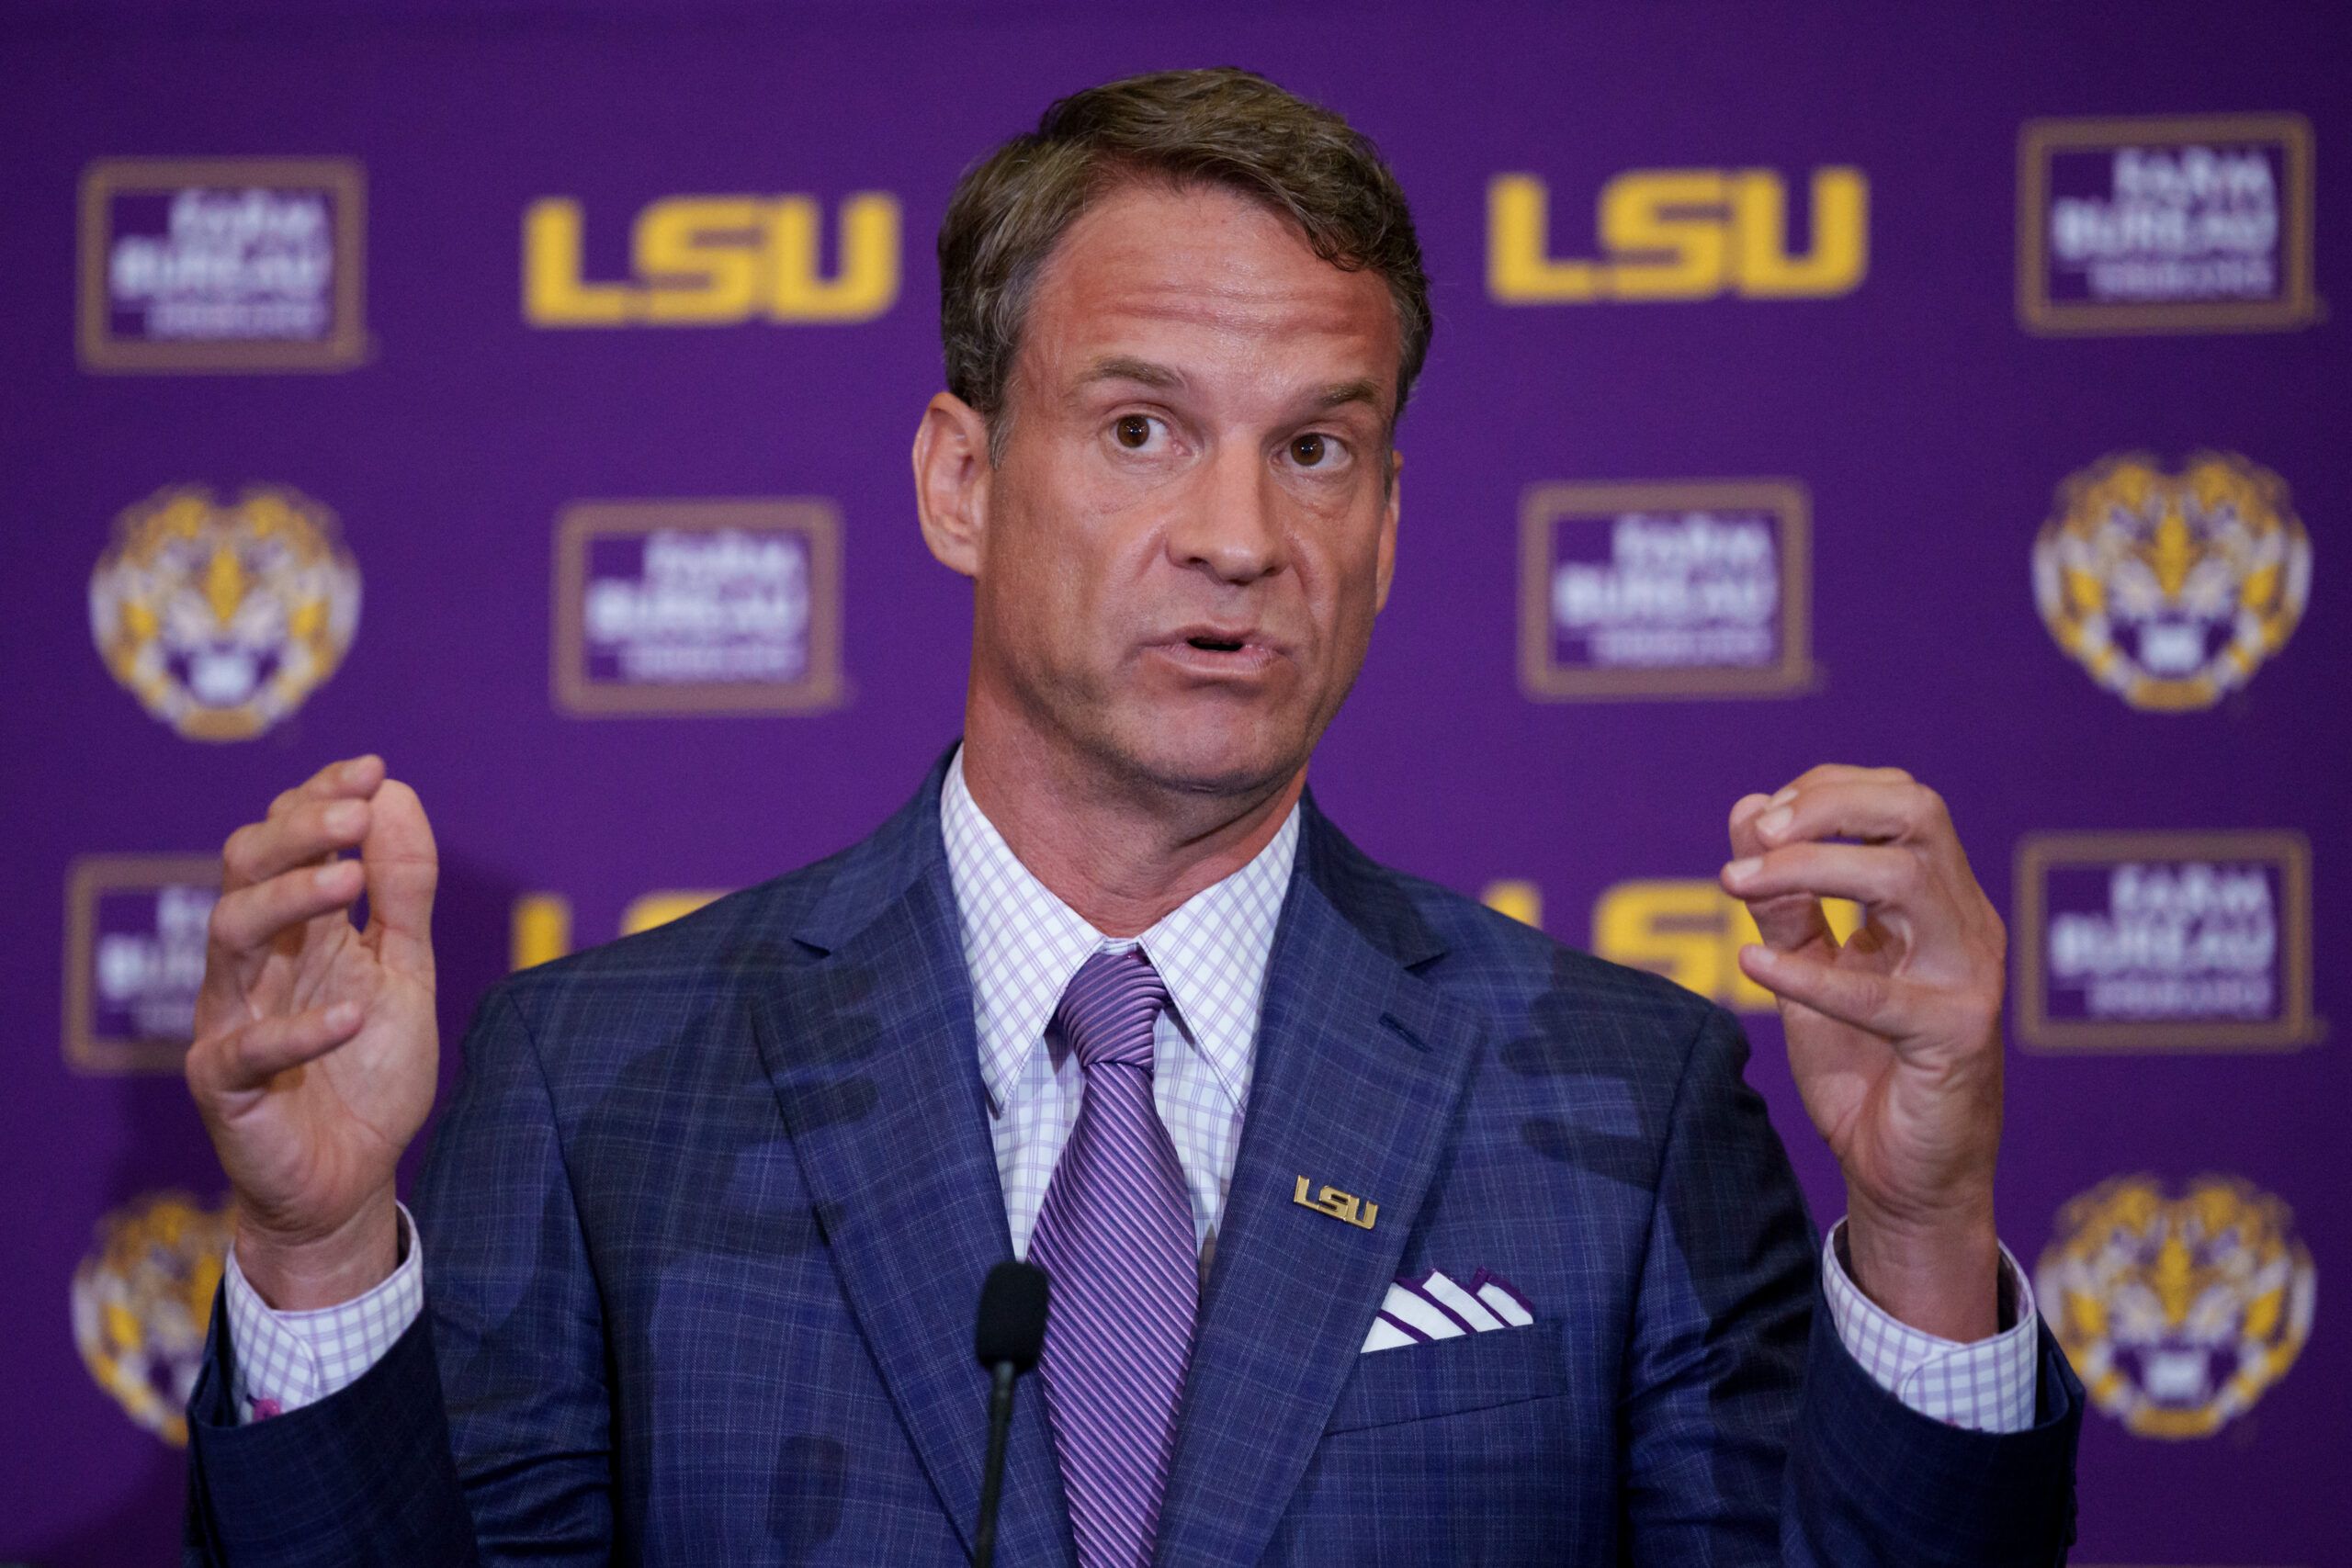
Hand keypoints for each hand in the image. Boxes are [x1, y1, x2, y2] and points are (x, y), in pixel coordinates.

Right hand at [184, 755, 439, 1309]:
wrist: (351, 1178)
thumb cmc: (370, 1069)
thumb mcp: (405, 970)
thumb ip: (403, 891)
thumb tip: (397, 794)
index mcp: (298, 928)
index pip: (287, 840)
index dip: (321, 798)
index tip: (372, 769)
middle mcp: (256, 961)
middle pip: (245, 868)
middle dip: (297, 830)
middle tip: (354, 811)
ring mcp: (232, 1017)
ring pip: (229, 933)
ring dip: (288, 898)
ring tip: (348, 879)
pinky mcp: (225, 1084)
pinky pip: (248, 1047)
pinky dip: (300, 1028)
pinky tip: (353, 1014)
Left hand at [1721, 765, 2004, 1340]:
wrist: (1904, 1181)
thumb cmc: (1864, 1073)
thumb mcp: (1811, 970)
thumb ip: (1784, 901)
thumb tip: (1746, 812)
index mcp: (1940, 902)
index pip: (1902, 799)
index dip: (1827, 789)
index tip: (1758, 818)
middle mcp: (1966, 926)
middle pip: (1919, 813)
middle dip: (1828, 806)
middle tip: (1756, 836)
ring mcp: (1968, 979)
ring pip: (1906, 878)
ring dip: (1811, 868)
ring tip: (1737, 884)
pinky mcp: (1954, 1040)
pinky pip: (1879, 996)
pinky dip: (1808, 975)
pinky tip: (1751, 967)